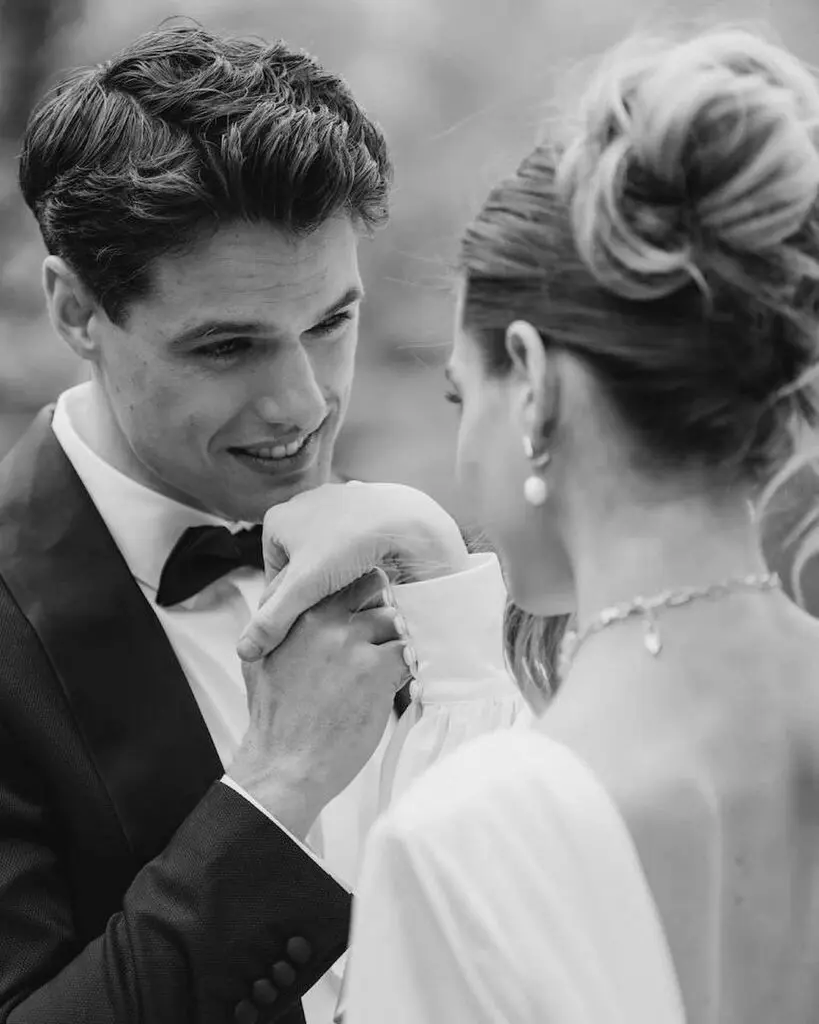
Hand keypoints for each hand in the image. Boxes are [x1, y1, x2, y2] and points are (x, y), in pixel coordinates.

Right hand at [227, 569, 410, 836]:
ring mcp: (350, 644)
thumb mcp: (258, 662)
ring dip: (396, 639)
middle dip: (381, 606)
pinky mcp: (375, 670)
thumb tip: (285, 607)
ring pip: (393, 619)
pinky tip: (397, 684)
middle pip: (371, 588)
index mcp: (295, 616)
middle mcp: (322, 622)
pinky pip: (406, 653)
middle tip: (385, 629)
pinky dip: (407, 668)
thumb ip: (274, 629)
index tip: (365, 606)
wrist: (283, 766)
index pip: (338, 579)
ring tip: (391, 662)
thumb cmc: (274, 719)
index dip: (358, 591)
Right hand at [237, 481, 469, 661]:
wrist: (403, 519)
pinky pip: (350, 543)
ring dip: (337, 576)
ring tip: (354, 591)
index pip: (273, 578)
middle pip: (299, 567)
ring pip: (326, 556)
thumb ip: (272, 621)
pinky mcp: (359, 506)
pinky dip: (357, 559)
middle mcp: (300, 505)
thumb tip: (244, 651)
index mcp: (276, 520)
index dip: (290, 606)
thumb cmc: (350, 546)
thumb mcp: (305, 588)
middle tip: (334, 609)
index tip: (310, 621)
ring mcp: (331, 502)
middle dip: (315, 590)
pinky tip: (370, 572)